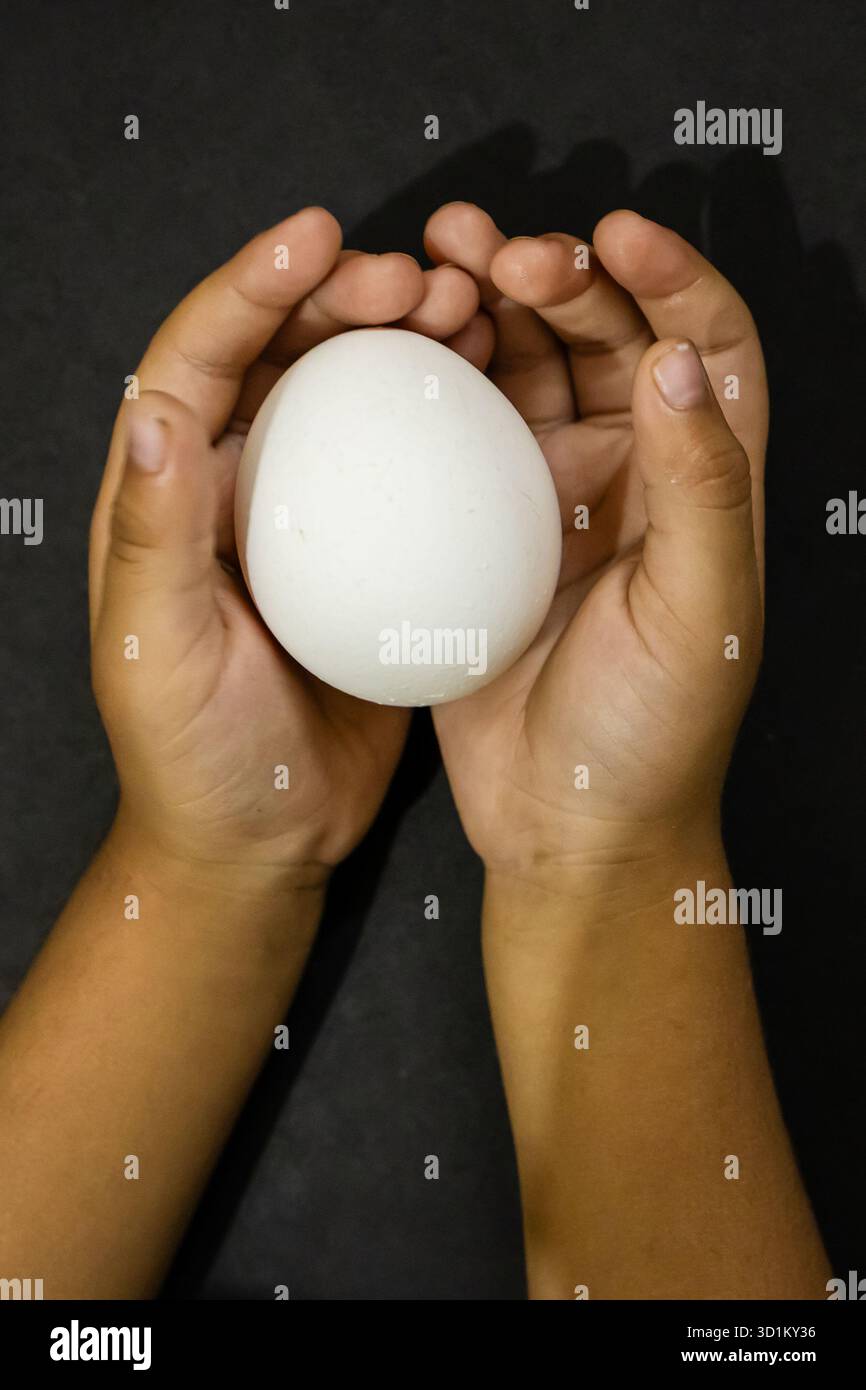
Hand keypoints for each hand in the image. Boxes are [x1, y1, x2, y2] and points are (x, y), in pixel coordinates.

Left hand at [90, 208, 482, 885]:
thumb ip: (153, 531)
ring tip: (469, 312)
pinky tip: (500, 400)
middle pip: (284, 357)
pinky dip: (453, 424)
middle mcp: (235, 489)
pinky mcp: (373, 559)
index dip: (249, 286)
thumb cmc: (192, 758)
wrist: (261, 839)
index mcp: (166, 495)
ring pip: (356, 400)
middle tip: (420, 281)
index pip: (196, 360)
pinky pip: (414, 470)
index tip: (316, 238)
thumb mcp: (157, 649)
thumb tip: (156, 411)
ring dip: (406, 344)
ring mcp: (312, 521)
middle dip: (342, 295)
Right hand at [424, 203, 766, 889]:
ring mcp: (549, 499)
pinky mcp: (478, 530)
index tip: (614, 237)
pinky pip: (454, 435)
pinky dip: (433, 382)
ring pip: (525, 370)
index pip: (705, 344)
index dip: (672, 275)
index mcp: (700, 484)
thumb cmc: (656, 735)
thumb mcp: (702, 611)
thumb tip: (676, 357)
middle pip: (604, 335)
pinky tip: (399, 352)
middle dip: (557, 273)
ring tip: (434, 269)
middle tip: (491, 251)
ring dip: (487, 308)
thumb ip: (698, 483)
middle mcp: (630, 474)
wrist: (567, 823)